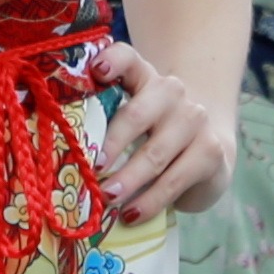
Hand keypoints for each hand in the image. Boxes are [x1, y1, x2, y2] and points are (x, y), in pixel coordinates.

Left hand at [81, 43, 235, 219]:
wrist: (209, 149)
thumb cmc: (154, 135)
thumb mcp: (131, 122)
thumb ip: (104, 125)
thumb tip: (62, 159)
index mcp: (144, 78)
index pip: (128, 59)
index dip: (113, 61)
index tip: (97, 71)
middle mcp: (171, 92)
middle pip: (136, 114)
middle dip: (111, 144)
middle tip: (91, 169)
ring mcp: (194, 119)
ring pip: (154, 153)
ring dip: (128, 179)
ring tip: (106, 198)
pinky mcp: (211, 151)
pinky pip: (174, 179)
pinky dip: (150, 201)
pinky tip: (132, 215)